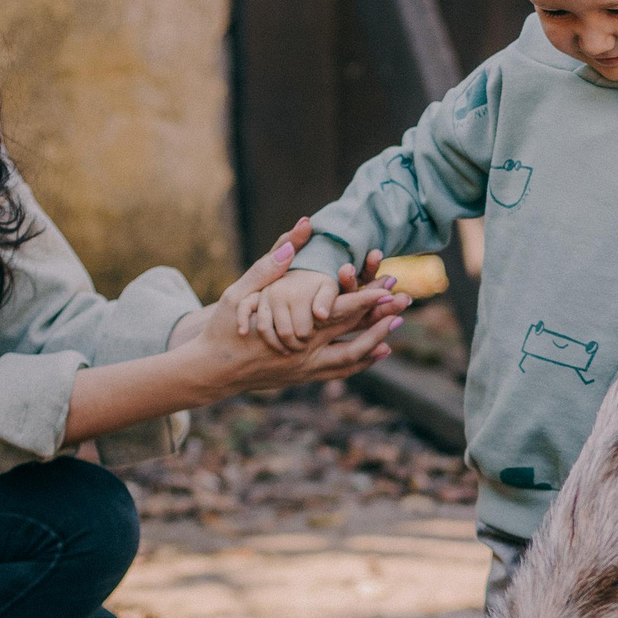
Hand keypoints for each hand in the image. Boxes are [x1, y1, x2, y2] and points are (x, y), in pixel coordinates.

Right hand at [192, 235, 407, 393]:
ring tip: (396, 324)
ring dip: (376, 339)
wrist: (212, 372)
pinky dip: (362, 360)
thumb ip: (268, 267)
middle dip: (380, 315)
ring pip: (352, 357)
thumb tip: (291, 240)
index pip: (338, 310)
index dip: (366, 297)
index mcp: (293, 330)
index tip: (388, 283)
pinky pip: (340, 371)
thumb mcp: (239, 294)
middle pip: (353, 333)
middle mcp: (306, 353)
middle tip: (406, 299)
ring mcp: (307, 370)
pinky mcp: (304, 378)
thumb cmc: (224, 330)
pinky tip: (378, 350)